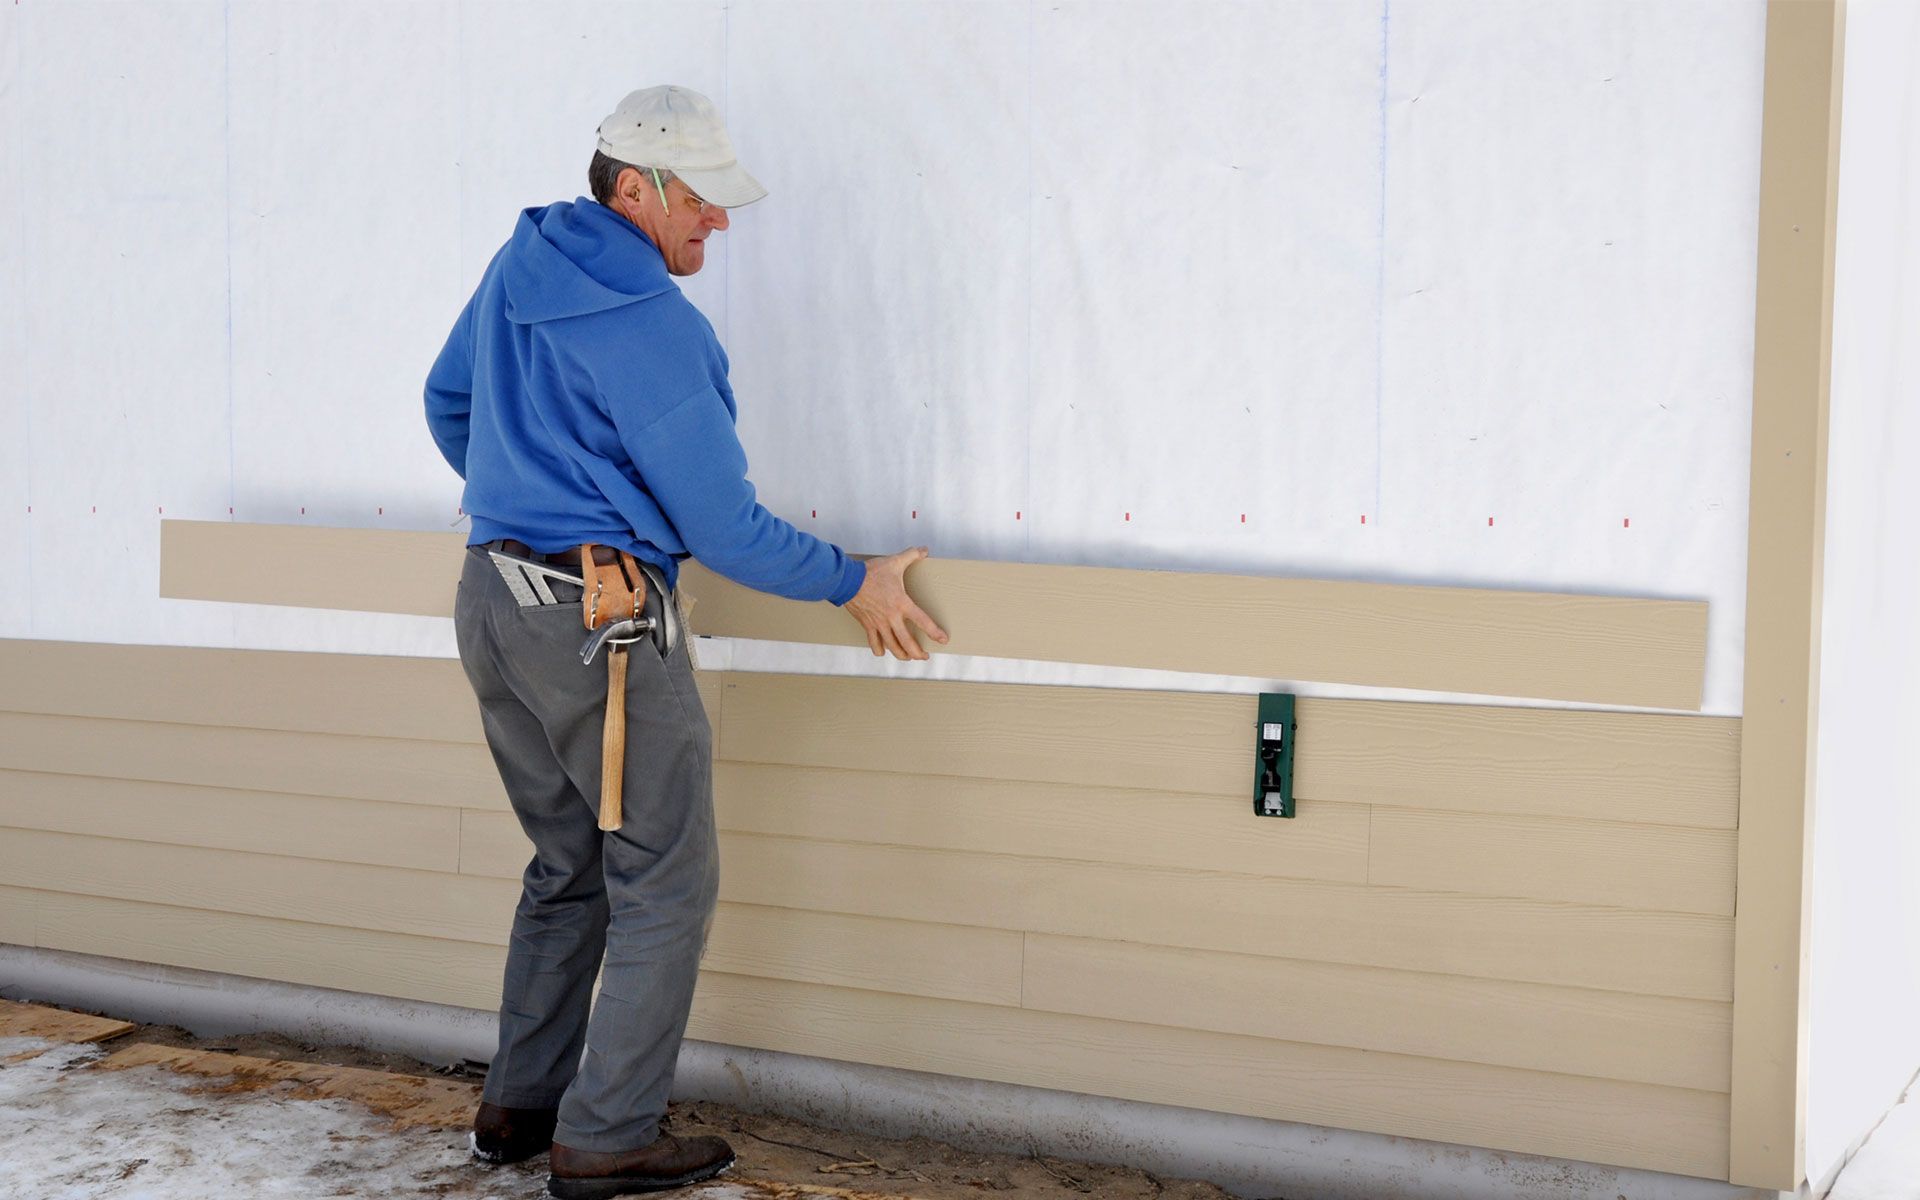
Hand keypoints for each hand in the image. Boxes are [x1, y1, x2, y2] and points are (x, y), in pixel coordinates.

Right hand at [843, 546, 949, 660]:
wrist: (848, 580)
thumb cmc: (871, 573)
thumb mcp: (894, 562)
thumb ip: (911, 555)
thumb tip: (924, 549)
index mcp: (902, 603)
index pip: (923, 621)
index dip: (934, 632)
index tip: (943, 639)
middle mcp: (892, 617)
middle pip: (907, 642)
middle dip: (918, 652)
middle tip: (924, 656)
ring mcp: (879, 623)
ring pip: (892, 646)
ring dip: (901, 654)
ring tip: (908, 657)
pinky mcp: (867, 625)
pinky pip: (873, 642)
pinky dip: (879, 650)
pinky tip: (883, 652)